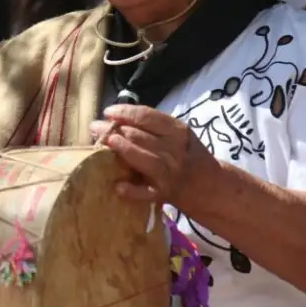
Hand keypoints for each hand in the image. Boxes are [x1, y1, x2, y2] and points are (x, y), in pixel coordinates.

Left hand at [90, 104, 220, 206]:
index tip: (108, 112)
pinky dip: (133, 191)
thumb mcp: (178, 135)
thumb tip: (118, 118)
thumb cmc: (188, 155)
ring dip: (124, 150)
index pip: (149, 117)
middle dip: (116, 130)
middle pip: (143, 137)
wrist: (210, 186)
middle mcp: (175, 151)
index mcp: (178, 131)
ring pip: (146, 160)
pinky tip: (118, 186)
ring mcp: (170, 173)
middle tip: (95, 127)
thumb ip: (154, 127)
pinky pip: (147, 193)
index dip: (126, 113)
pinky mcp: (165, 194)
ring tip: (105, 143)